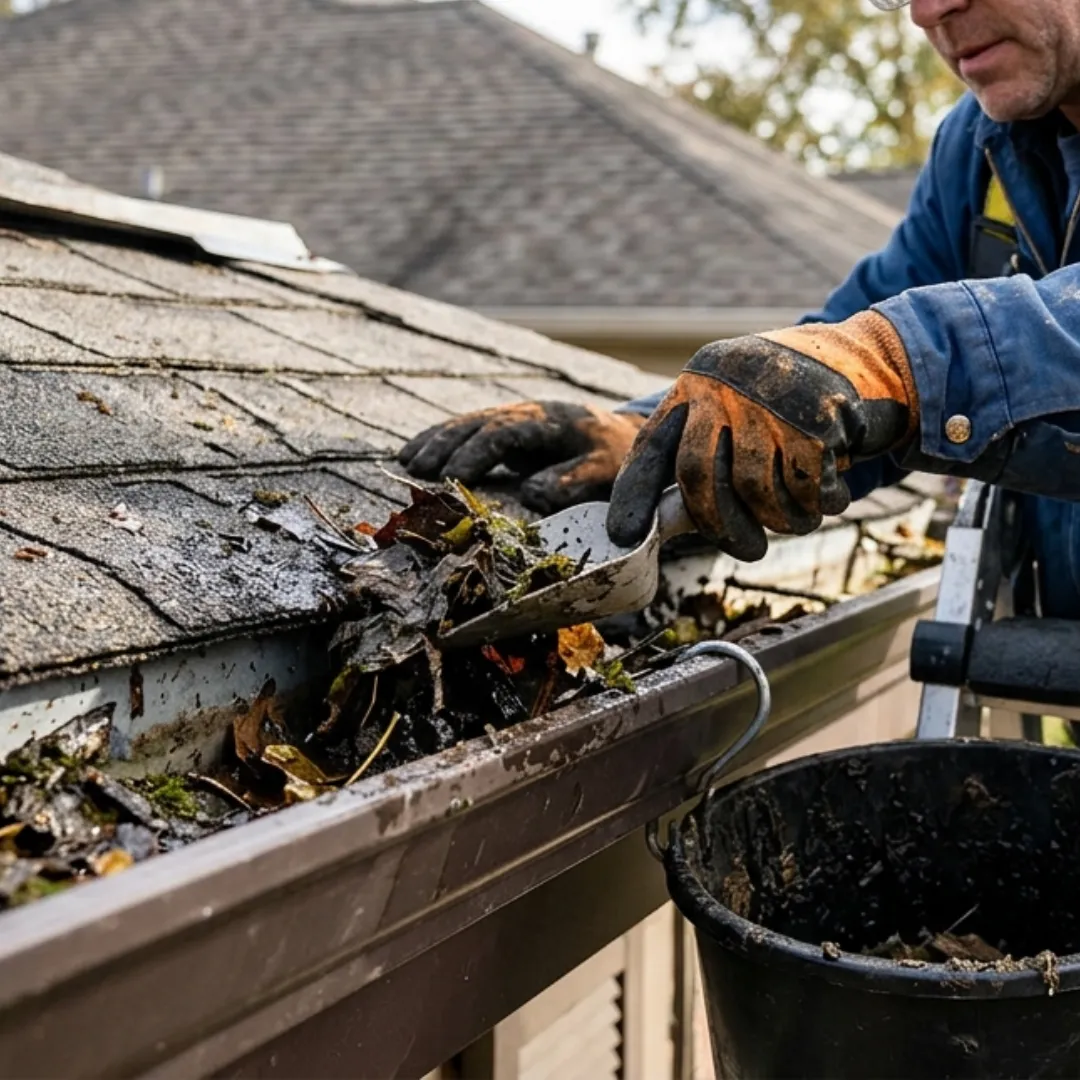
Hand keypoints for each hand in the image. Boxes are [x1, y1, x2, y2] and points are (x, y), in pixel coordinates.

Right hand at [398, 401, 646, 512]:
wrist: (624, 438)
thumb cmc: (616, 459)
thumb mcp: (604, 472)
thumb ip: (572, 480)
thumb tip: (530, 493)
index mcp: (552, 420)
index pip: (505, 431)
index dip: (476, 452)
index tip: (451, 475)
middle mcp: (528, 413)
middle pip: (478, 422)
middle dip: (445, 443)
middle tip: (415, 469)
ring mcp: (515, 418)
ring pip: (468, 423)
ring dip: (436, 440)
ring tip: (406, 462)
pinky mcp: (507, 430)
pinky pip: (469, 431)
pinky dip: (441, 441)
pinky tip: (415, 453)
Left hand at [606, 312, 918, 560]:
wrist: (868, 359)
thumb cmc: (788, 405)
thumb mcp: (737, 412)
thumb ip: (704, 455)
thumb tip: (664, 524)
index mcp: (694, 387)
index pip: (651, 448)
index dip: (633, 496)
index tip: (623, 535)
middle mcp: (723, 386)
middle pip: (698, 476)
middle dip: (720, 526)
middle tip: (748, 550)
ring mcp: (768, 399)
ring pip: (755, 490)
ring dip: (780, 520)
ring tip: (798, 519)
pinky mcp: (816, 416)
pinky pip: (806, 488)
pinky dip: (820, 505)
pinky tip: (829, 498)